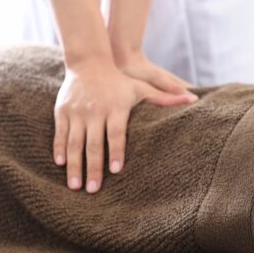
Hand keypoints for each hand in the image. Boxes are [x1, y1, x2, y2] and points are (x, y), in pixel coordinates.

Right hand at [53, 58, 197, 192]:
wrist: (89, 62)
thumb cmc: (120, 80)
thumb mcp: (142, 88)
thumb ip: (166, 97)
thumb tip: (194, 99)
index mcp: (115, 108)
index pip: (116, 133)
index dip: (117, 151)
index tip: (117, 170)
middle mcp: (95, 111)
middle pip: (94, 144)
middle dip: (93, 168)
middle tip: (93, 190)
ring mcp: (77, 112)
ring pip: (74, 142)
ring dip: (74, 165)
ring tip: (75, 186)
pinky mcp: (63, 111)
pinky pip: (60, 134)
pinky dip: (59, 150)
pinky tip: (60, 165)